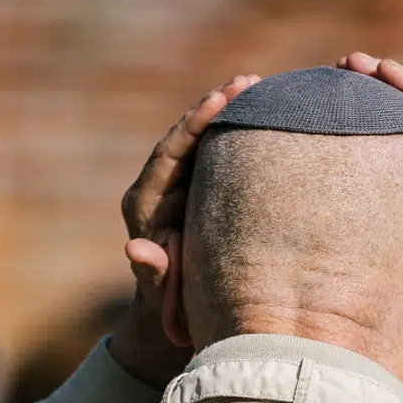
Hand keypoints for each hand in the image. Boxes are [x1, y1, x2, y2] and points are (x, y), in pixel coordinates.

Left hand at [111, 74, 260, 386]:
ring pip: (203, 142)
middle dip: (215, 107)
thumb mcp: (159, 293)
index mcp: (145, 205)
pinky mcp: (199, 193)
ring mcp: (181, 189)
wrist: (170, 321)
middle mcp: (160, 189)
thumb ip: (151, 270)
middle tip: (248, 81)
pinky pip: (217, 158)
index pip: (168, 154)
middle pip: (186, 137)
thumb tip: (135, 249)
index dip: (193, 124)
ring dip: (229, 114)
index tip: (219, 99)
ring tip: (259, 87)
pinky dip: (238, 137)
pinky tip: (266, 118)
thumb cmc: (165, 311)